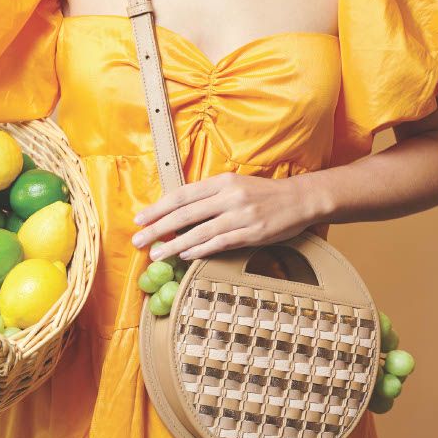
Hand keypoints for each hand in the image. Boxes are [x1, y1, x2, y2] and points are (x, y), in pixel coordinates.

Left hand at [131, 171, 320, 262]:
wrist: (299, 200)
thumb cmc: (263, 194)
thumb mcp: (235, 186)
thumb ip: (209, 197)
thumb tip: (178, 212)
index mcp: (222, 181)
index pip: (182, 195)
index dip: (158, 207)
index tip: (140, 219)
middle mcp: (229, 196)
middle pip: (185, 214)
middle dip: (157, 228)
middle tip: (138, 240)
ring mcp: (240, 216)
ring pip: (199, 232)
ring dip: (174, 245)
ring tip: (156, 254)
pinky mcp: (251, 233)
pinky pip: (219, 243)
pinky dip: (199, 250)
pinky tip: (184, 256)